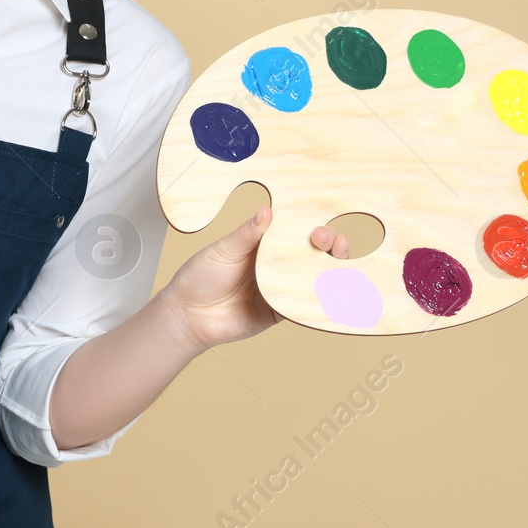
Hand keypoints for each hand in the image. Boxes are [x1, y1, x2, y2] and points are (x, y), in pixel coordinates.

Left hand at [155, 207, 352, 351]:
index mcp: (263, 244)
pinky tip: (334, 294)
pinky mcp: (279, 312)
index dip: (312, 227)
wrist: (188, 316)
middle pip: (311, 253)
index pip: (294, 231)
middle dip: (329, 246)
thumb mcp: (223, 250)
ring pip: (314, 278)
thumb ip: (246, 234)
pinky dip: (321, 300)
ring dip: (332, 271)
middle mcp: (275, 264)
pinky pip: (304, 306)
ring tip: (339, 263)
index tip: (321, 227)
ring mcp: (280, 288)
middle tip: (330, 242)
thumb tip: (267, 211)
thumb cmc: (200, 277)